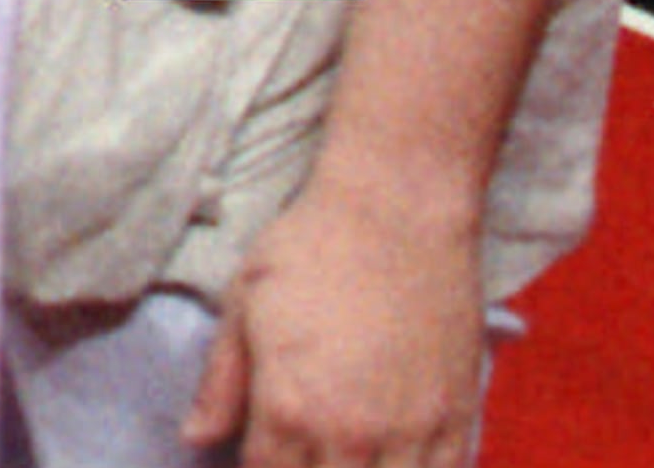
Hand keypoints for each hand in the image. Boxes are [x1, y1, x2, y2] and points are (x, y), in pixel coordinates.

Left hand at [191, 185, 487, 467]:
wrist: (397, 210)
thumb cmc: (310, 248)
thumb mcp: (243, 304)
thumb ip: (221, 383)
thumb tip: (194, 438)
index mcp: (288, 407)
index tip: (257, 455)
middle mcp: (351, 435)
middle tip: (300, 449)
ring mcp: (412, 435)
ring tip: (342, 455)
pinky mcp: (458, 422)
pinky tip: (393, 461)